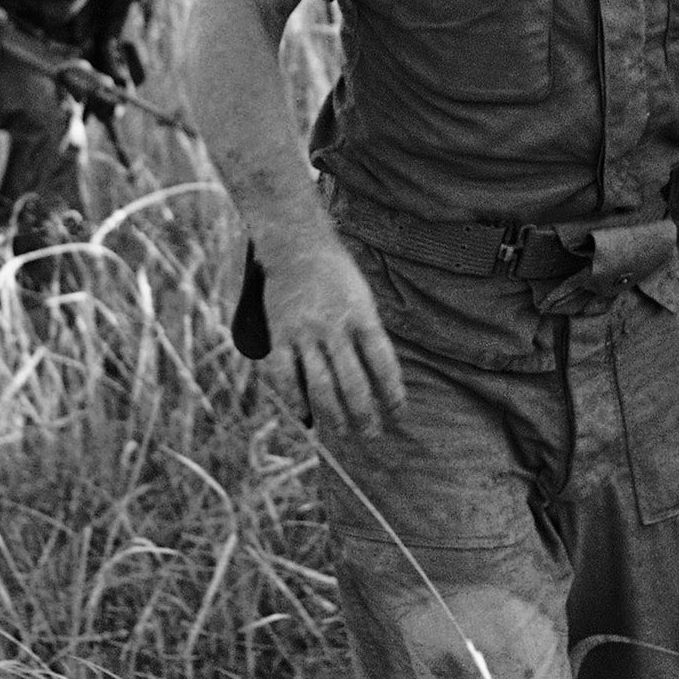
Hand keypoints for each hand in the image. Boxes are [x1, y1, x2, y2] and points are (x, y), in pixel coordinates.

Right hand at [263, 244, 406, 434]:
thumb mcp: (363, 297)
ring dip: (334, 415)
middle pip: (353, 382)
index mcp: (361, 315)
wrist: (296, 244)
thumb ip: (368, 334)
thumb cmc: (336, 274)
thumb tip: (379, 377)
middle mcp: (334, 327)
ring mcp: (304, 332)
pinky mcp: (278, 334)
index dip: (393, 392)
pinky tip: (303, 416)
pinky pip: (284, 374)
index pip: (383, 363)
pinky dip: (293, 398)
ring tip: (344, 433)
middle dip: (365, 413)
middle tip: (372, 434)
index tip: (399, 413)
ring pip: (320, 385)